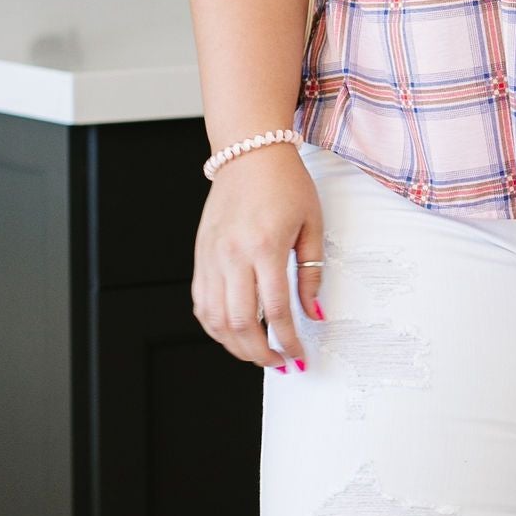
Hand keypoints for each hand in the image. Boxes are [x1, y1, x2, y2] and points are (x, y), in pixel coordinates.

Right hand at [191, 146, 325, 368]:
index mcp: (265, 246)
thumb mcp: (312, 226)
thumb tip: (314, 314)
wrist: (249, 153)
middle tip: (279, 362)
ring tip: (257, 353)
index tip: (298, 355)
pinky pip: (201, 303)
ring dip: (235, 345)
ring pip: (214, 319)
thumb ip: (311, 274)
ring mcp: (211, 257)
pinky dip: (214, 326)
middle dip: (260, 352)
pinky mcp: (201, 256)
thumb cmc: (285, 184)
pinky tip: (233, 333)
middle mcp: (232, 255)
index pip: (274, 310)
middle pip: (240, 323)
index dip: (287, 340)